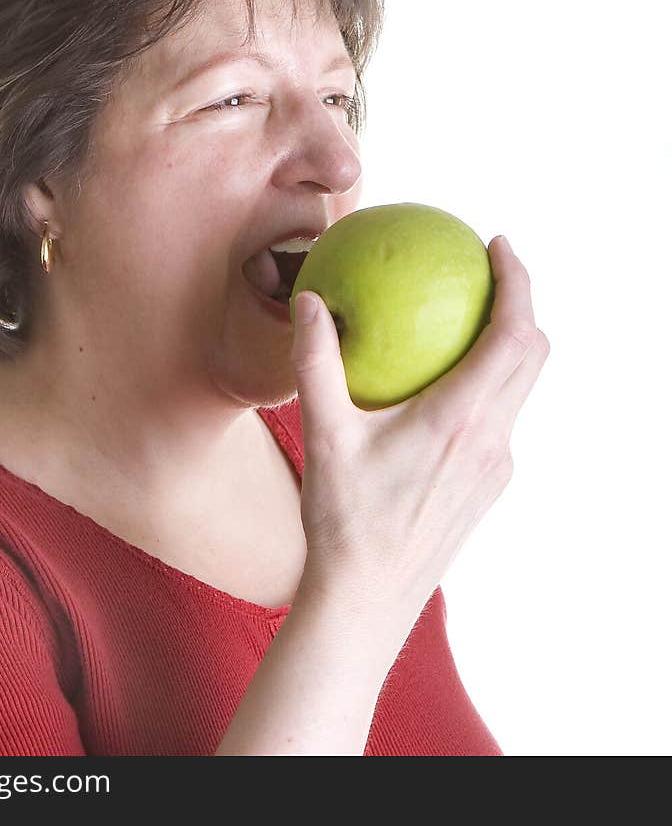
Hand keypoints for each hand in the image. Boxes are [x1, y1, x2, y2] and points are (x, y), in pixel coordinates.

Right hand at [291, 235, 549, 601]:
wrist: (369, 598)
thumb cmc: (344, 519)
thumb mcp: (324, 433)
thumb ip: (316, 362)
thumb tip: (309, 301)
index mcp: (460, 419)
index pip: (514, 335)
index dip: (518, 282)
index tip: (498, 245)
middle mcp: (491, 440)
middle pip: (533, 355)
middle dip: (523, 303)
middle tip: (490, 267)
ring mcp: (496, 466)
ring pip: (522, 387)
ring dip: (510, 344)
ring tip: (469, 315)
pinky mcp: (488, 484)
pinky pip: (502, 417)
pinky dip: (490, 381)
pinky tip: (445, 382)